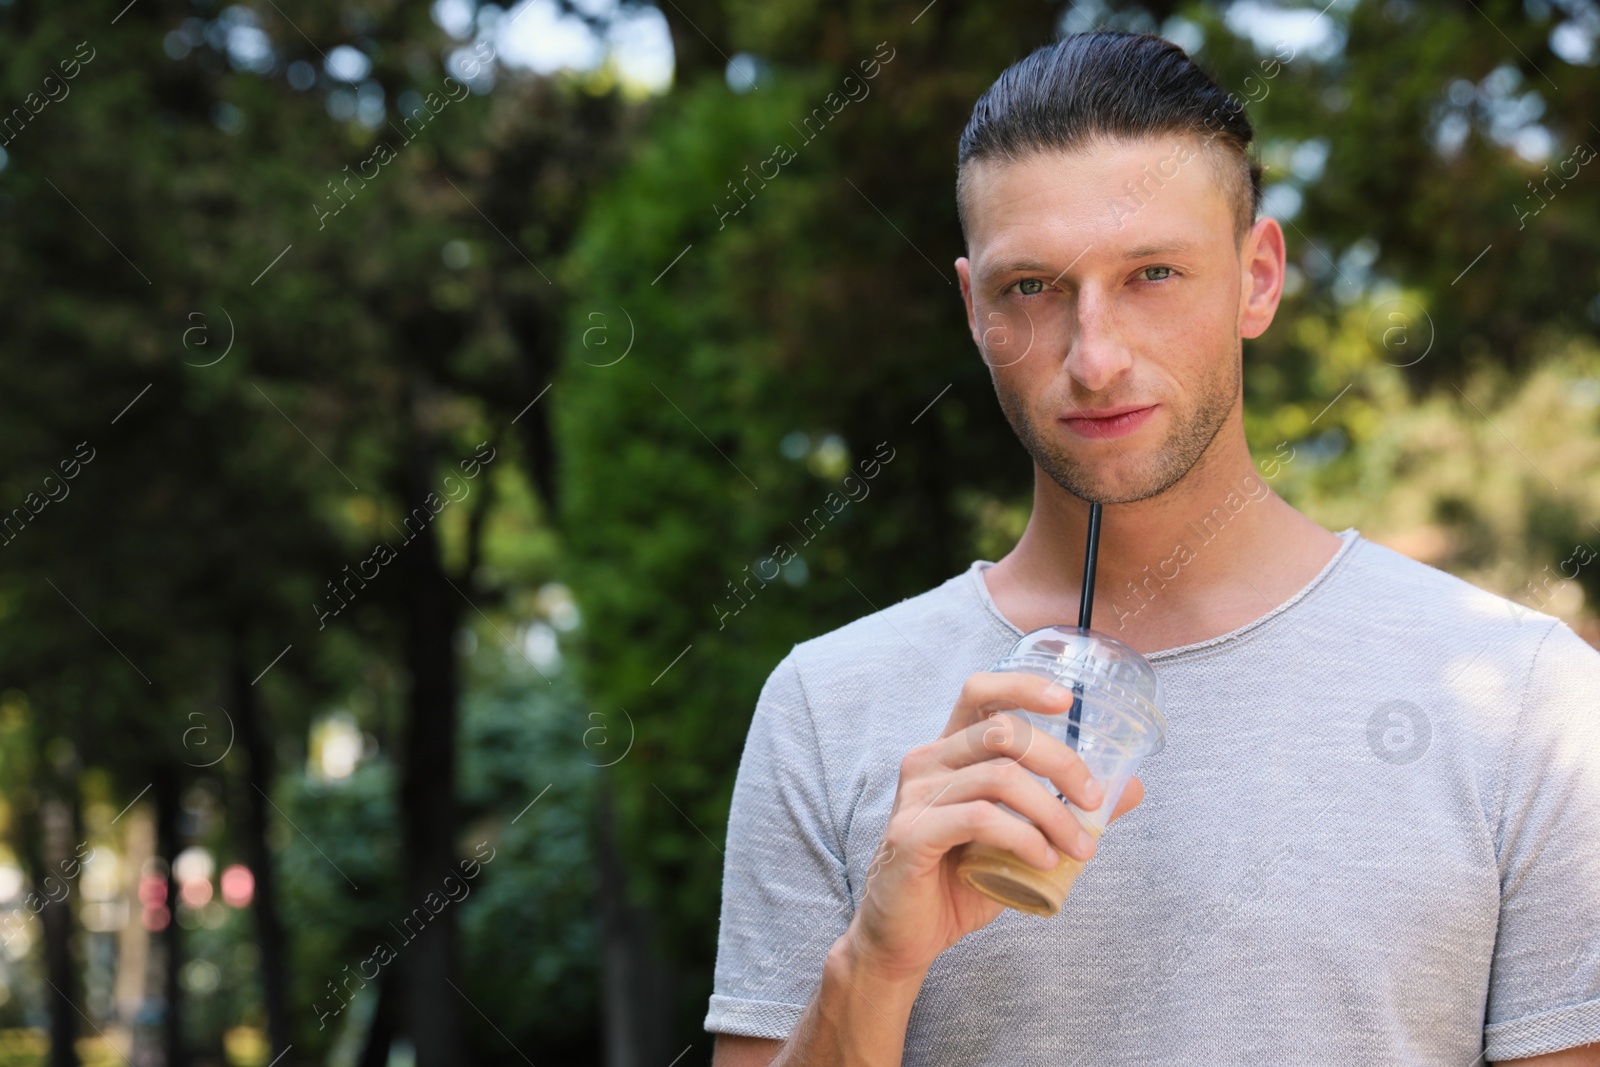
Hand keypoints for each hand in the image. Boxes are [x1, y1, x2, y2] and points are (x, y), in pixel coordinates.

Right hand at [842, 670, 1145, 982]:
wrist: (908, 937)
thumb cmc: (961, 880)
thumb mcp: (1022, 838)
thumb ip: (1067, 808)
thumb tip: (1131, 788)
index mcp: (950, 751)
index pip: (980, 692)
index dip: (1022, 685)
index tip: (1069, 701)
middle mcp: (927, 761)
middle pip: (1003, 732)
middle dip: (1062, 763)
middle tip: (1095, 802)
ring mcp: (915, 795)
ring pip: (999, 777)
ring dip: (1053, 812)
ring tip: (1079, 848)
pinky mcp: (911, 833)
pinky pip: (980, 819)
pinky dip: (1023, 837)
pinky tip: (1043, 860)